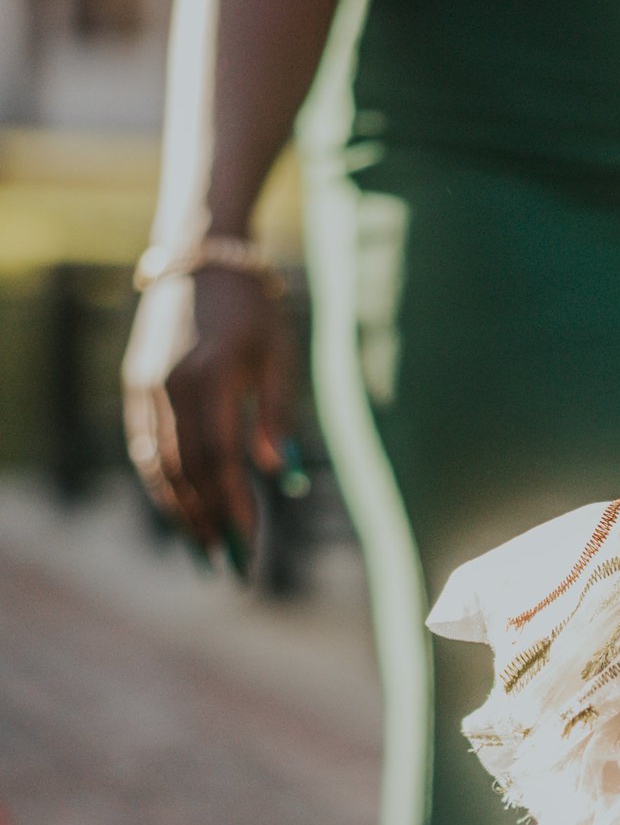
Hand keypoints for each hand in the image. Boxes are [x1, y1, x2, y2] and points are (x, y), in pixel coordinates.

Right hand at [123, 267, 294, 560]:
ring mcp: (146, 385)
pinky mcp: (135, 383)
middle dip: (208, 522)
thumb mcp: (280, 359)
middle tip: (230, 566)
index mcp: (212, 378)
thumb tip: (280, 478)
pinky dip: (161, 483)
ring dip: (181, 512)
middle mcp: (170, 385)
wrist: (202, 257)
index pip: (220, 460)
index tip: (250, 544)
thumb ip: (278, 417)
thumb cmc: (255, 311)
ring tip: (203, 551)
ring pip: (158, 464)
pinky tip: (180, 510)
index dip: (233, 506)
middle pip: (186, 471)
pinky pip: (145, 445)